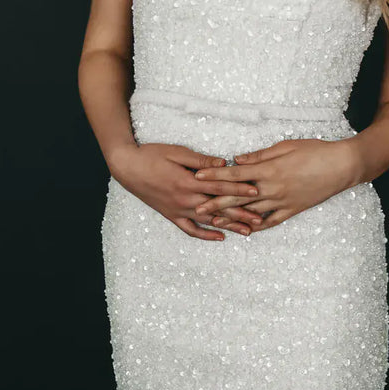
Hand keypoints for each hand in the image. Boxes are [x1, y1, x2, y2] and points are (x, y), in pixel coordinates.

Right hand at [108, 142, 263, 240]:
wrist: (127, 167)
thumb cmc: (152, 154)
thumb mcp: (177, 152)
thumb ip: (201, 160)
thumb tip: (224, 163)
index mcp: (188, 182)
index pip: (220, 188)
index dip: (239, 190)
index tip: (257, 193)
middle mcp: (185, 200)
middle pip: (219, 208)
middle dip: (241, 213)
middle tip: (260, 219)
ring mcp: (178, 210)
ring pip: (208, 221)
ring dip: (229, 226)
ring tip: (247, 231)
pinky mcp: (171, 215)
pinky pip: (190, 230)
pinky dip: (206, 235)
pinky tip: (220, 237)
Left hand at [194, 137, 359, 233]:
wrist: (342, 166)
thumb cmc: (315, 150)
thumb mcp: (285, 146)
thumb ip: (259, 155)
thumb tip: (237, 159)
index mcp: (269, 170)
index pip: (235, 173)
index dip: (215, 175)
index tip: (197, 176)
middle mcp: (273, 188)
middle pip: (238, 197)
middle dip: (215, 201)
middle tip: (196, 206)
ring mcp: (283, 202)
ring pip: (251, 213)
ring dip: (231, 217)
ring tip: (214, 221)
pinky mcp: (293, 210)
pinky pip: (271, 222)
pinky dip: (256, 226)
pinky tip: (244, 230)